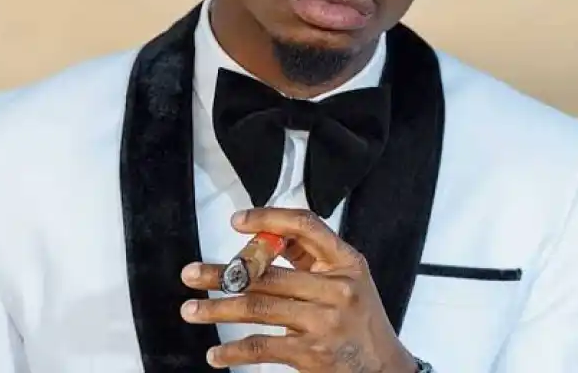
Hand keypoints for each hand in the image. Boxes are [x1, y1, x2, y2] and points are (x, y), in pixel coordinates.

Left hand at [180, 207, 420, 371]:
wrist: (387, 370)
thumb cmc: (361, 319)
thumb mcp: (349, 279)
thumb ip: (311, 257)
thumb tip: (263, 235)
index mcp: (347, 262)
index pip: (305, 226)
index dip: (269, 219)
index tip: (236, 221)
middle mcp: (337, 288)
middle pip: (268, 273)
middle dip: (223, 274)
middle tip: (190, 274)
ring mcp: (324, 322)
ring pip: (259, 307)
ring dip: (218, 310)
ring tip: (190, 310)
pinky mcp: (313, 354)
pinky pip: (263, 347)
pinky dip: (234, 352)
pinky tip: (216, 355)